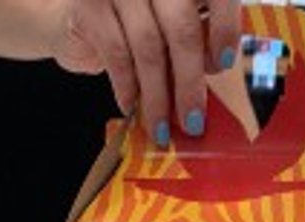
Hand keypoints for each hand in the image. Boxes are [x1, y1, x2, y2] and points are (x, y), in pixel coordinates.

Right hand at [52, 0, 241, 147]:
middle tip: (193, 121)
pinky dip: (127, 86)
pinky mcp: (89, 5)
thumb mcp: (172, 29)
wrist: (79, 19)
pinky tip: (130, 107)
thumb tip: (214, 85)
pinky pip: (116, 52)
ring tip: (160, 127)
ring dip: (157, 95)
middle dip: (189, 81)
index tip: (224, 64)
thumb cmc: (136, 26)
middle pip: (183, 28)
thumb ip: (196, 42)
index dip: (226, 28)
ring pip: (149, 46)